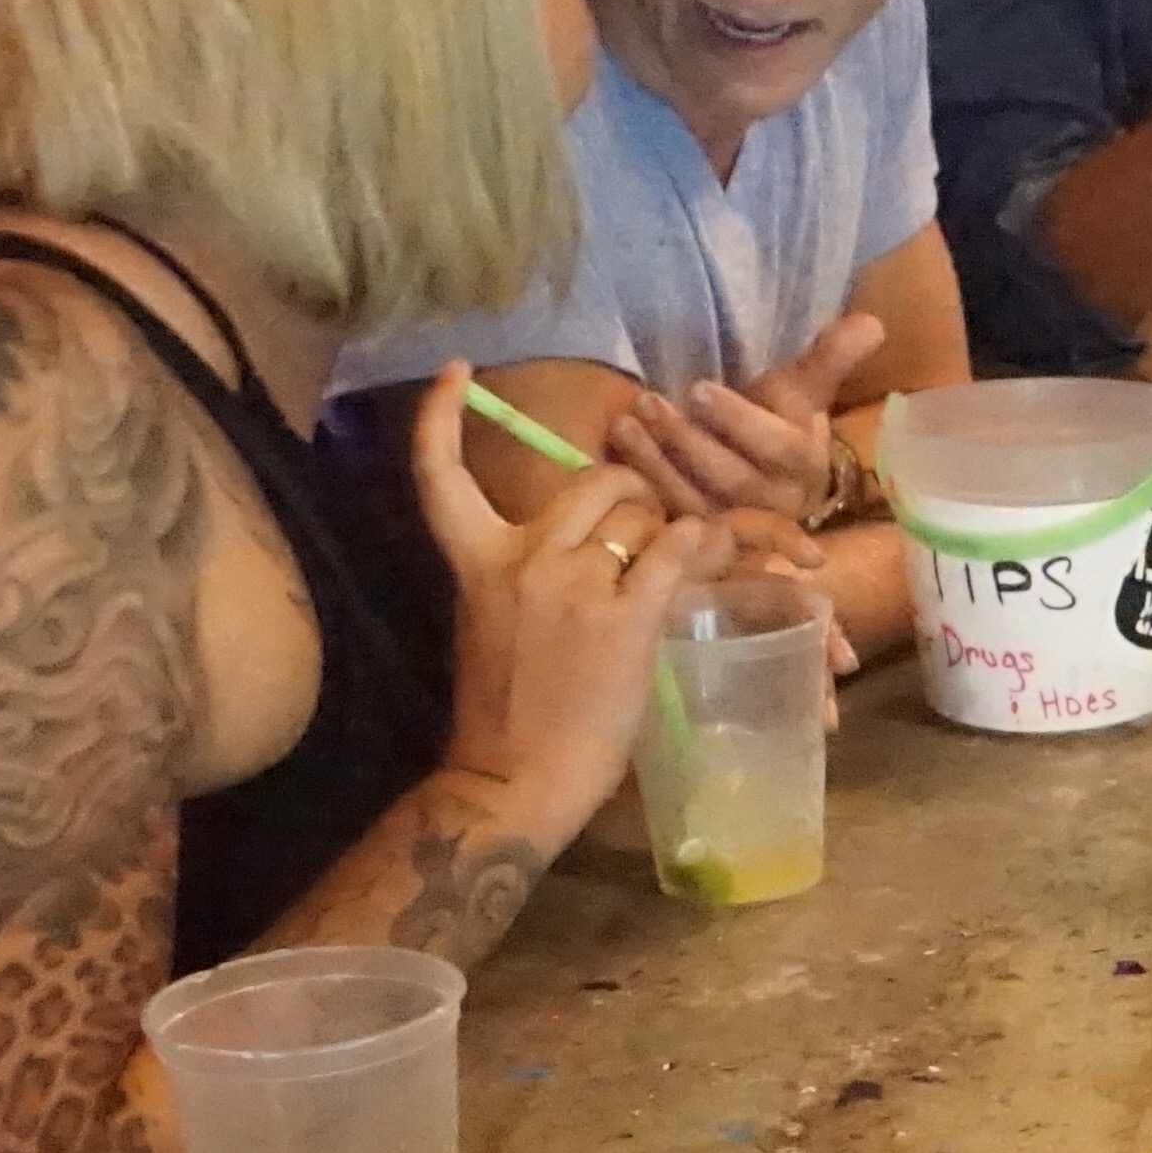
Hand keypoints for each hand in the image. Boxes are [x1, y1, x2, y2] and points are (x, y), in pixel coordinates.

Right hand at [411, 369, 734, 823]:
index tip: (453, 371)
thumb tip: (569, 548)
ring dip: (675, 532)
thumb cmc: (505, 719)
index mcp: (474, 561)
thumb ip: (521, 577)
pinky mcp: (626, 616)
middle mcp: (522, 557)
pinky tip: (714, 564)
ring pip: (643, 514)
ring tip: (694, 562)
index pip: (437, 474)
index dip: (440, 417)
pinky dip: (706, 549)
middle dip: (634, 494)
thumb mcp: (491, 627)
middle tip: (656, 527)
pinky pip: (681, 549)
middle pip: (593, 483)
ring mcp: (574, 585)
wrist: (512, 782)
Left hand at [607, 316, 883, 521]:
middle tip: (649, 401)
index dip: (737, 421)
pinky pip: (668, 514)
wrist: (770, 480)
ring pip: (694, 500)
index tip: (698, 388)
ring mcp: (734, 528)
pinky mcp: (698, 540)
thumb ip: (831, 358)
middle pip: (730, 479)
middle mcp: (774, 505)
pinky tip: (620, 444)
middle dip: (687, 441)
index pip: (776, 448)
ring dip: (656, 460)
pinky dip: (641, 478)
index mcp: (805, 467)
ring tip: (627, 421)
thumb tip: (873, 322)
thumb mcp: (803, 391)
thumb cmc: (781, 425)